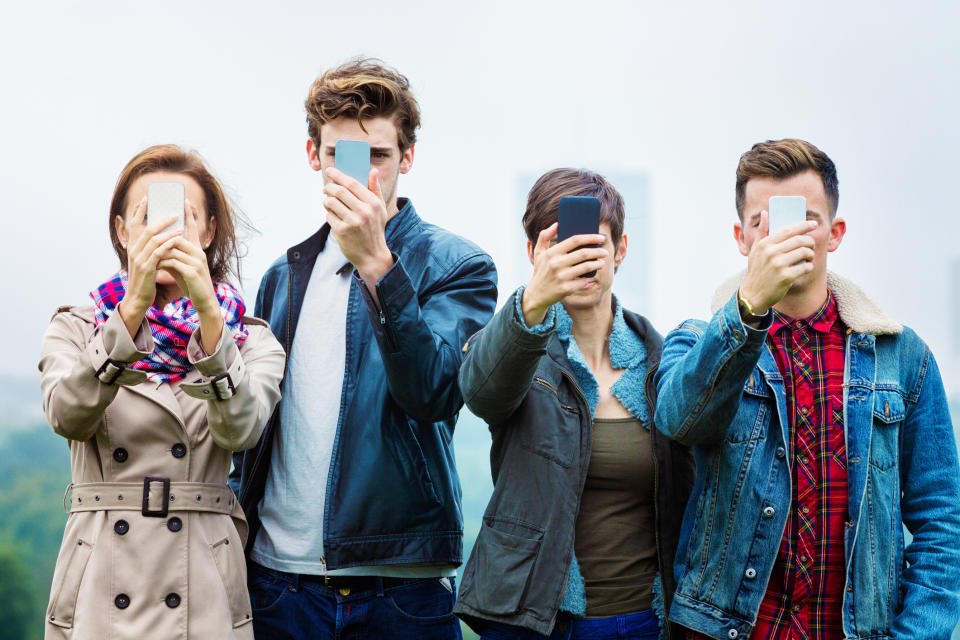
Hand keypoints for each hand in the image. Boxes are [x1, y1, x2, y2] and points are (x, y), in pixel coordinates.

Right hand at [117, 196, 181, 337]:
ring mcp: (139, 259)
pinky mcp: (147, 268)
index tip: (146, 198)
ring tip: (180, 224)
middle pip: (145, 229)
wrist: (138, 299)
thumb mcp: (144, 261)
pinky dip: (168, 244)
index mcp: (132, 247)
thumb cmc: (145, 279)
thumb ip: (149, 248)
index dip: (139, 211)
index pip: (134, 225)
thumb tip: (159, 234)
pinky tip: (177, 239)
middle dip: (160, 218)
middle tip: (173, 212)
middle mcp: (133, 251)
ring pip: (152, 239)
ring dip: (167, 230)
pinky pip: (158, 253)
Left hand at [157, 200, 222, 353]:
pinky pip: (172, 261)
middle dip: (163, 233)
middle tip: (150, 227)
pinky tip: (154, 263)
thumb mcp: (182, 266)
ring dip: (159, 250)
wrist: (204, 300)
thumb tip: (161, 247)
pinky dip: (162, 261)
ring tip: (148, 251)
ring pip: (173, 248)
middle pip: (178, 236)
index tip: (185, 201)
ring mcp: (196, 261)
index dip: (190, 215)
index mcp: (197, 250)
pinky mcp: (192, 271)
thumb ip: (173, 255)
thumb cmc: (192, 284)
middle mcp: (198, 252)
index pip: (193, 228)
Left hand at [323, 167, 394, 297]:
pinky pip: (328, 216)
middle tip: (326, 188)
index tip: (330, 170)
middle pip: (339, 191)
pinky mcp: (342, 232)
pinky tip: (333, 216)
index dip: (339, 175)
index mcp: (373, 203)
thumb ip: (375, 189)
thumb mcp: (380, 209)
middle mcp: (364, 212)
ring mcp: (352, 222)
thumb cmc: (375, 228)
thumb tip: (373, 170)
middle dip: (329, 187)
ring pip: (331, 203)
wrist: (372, 255)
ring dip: (326, 201)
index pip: (352, 184)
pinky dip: (328, 214)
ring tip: (329, 203)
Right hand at [520, 223, 607, 325]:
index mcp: (551, 253)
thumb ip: (544, 236)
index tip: (600, 237)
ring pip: (586, 267)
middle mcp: (556, 264)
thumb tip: (556, 224)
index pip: (574, 240)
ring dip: (597, 264)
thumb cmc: (540, 271)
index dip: (590, 238)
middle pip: (583, 254)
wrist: (536, 295)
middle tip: (605, 252)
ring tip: (602, 262)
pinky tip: (593, 275)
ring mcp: (561, 277)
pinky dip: (590, 278)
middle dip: (598, 252)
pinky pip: (584, 281)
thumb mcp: (538, 253)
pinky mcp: (566, 289)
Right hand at [739, 211, 817, 315]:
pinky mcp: (786, 277)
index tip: (813, 224)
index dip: (804, 225)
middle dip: (810, 241)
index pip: (789, 230)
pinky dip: (809, 267)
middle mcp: (771, 253)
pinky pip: (806, 267)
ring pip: (805, 252)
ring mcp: (778, 265)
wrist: (753, 294)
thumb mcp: (755, 250)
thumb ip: (762, 231)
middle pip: (800, 240)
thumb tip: (765, 213)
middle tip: (811, 245)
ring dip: (811, 254)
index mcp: (765, 244)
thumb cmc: (756, 270)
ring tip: (809, 257)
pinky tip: (805, 268)